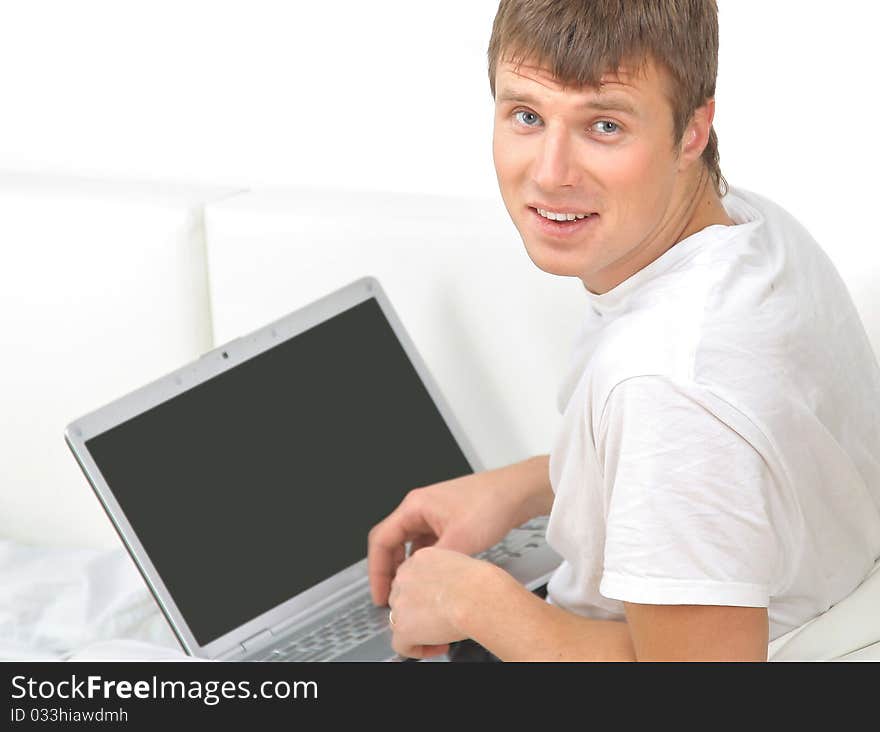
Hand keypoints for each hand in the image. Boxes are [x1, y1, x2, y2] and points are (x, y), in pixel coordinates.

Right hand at [367, 456, 551, 607]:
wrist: (518, 492)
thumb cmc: (491, 503)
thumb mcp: (460, 541)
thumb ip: (434, 564)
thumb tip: (419, 584)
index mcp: (414, 506)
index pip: (381, 540)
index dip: (376, 571)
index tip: (379, 594)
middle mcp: (419, 508)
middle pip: (391, 542)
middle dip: (389, 571)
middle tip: (390, 596)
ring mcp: (433, 513)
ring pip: (409, 544)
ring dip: (407, 567)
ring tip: (410, 589)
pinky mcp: (447, 520)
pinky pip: (426, 543)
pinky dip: (424, 561)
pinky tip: (432, 576)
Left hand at [388, 546, 490, 659]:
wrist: (476, 596)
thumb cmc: (480, 582)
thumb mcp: (461, 564)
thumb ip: (447, 574)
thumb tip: (451, 590)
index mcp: (420, 559)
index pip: (412, 578)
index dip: (425, 594)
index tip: (440, 602)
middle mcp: (405, 576)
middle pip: (403, 598)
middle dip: (419, 611)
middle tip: (440, 619)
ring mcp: (400, 602)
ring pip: (401, 621)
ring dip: (419, 629)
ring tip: (442, 634)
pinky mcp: (403, 627)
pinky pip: (401, 645)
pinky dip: (419, 649)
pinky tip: (439, 647)